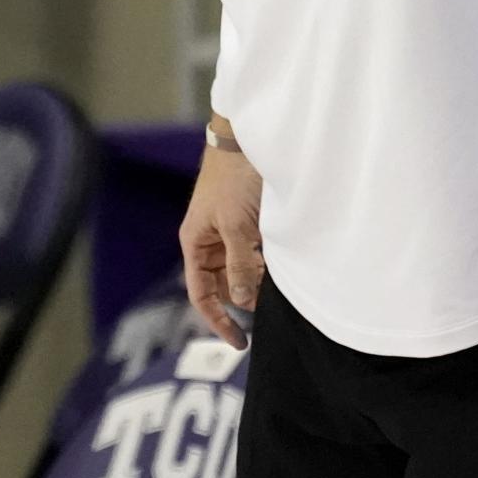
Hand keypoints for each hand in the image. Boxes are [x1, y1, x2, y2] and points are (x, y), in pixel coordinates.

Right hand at [179, 143, 263, 350]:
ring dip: (257, 279)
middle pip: (222, 284)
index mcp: (195, 242)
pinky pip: (254, 251)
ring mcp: (228, 228)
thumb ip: (239, 265)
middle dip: (243, 298)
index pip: (200, 294)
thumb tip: (243, 302)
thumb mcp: (237, 225)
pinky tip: (282, 265)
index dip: (217, 320)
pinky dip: (266, 262)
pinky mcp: (247, 219)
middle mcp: (208, 238)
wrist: (250, 135)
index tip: (240, 342)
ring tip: (279, 286)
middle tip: (269, 310)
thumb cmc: (235, 177)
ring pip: (241, 268)